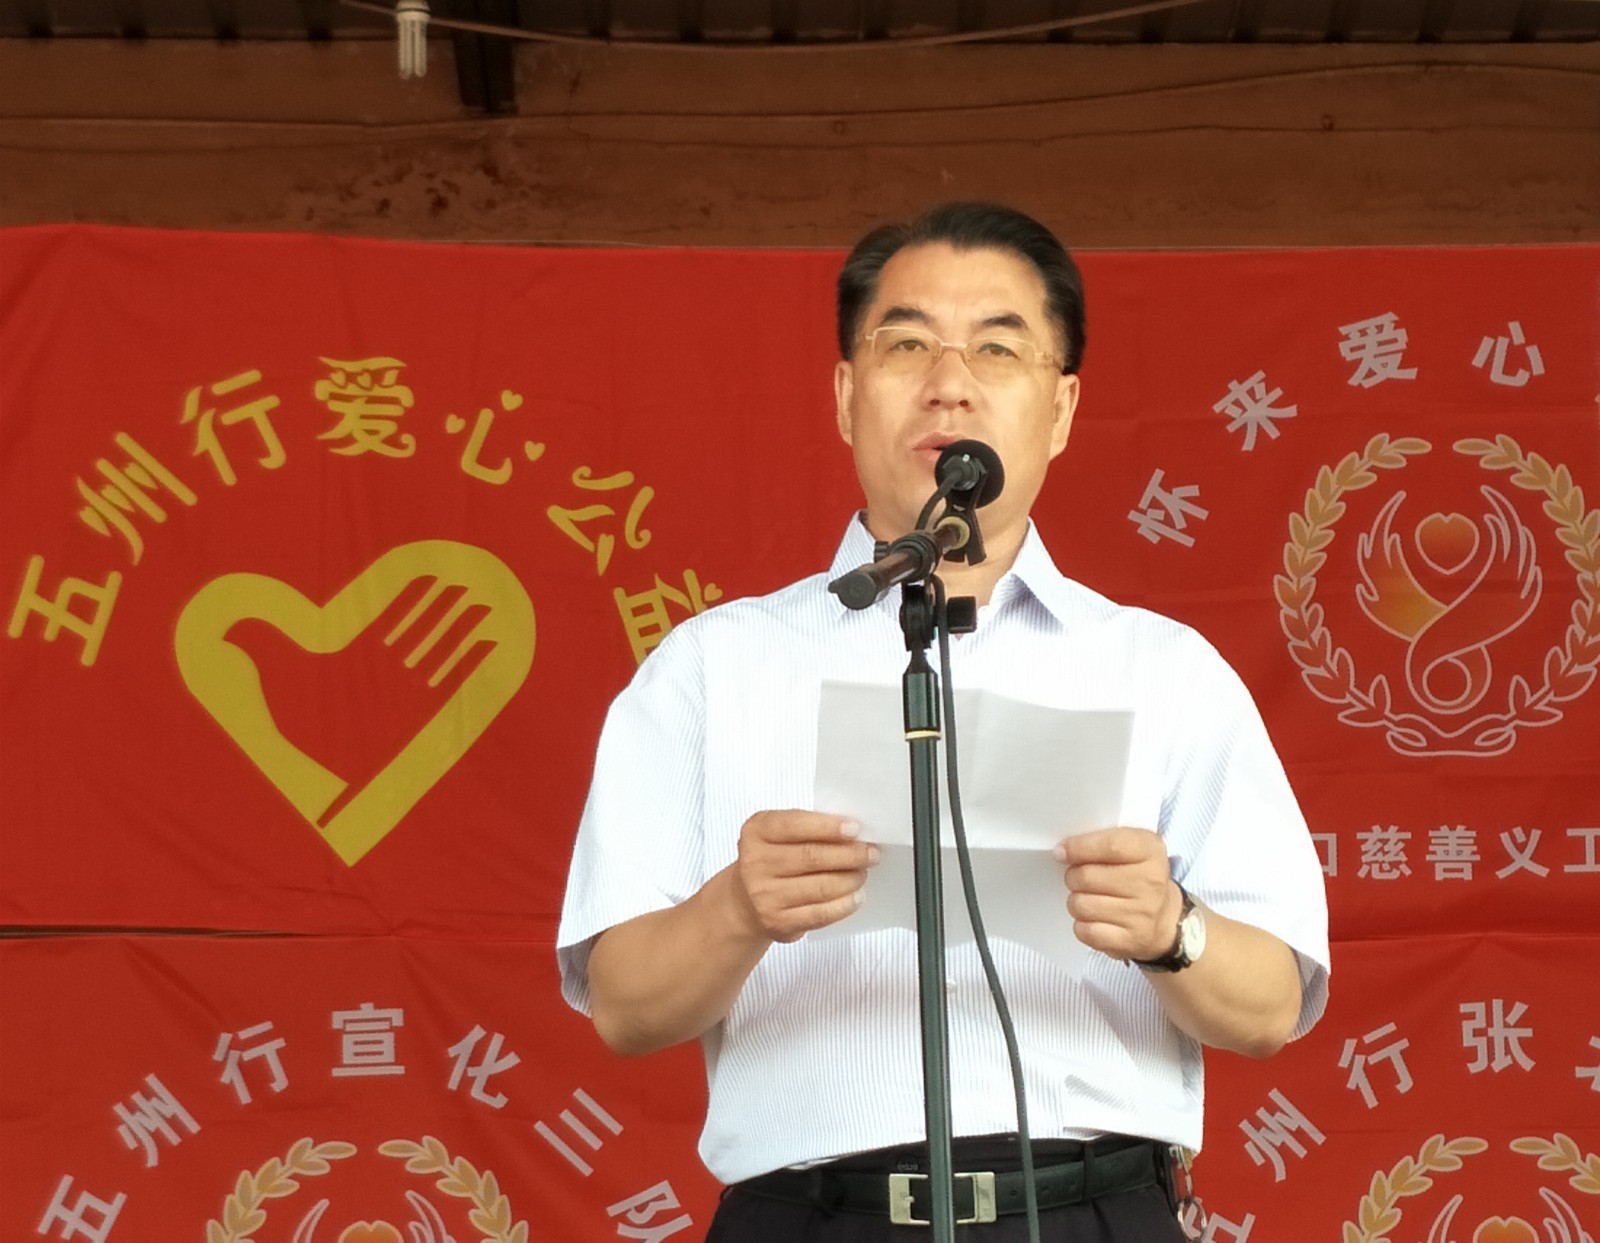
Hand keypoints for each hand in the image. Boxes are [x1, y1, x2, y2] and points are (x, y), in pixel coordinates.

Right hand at [733, 811, 878, 943]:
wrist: (744, 903)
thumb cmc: (771, 861)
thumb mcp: (777, 835)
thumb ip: (807, 828)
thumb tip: (852, 833)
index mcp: (757, 832)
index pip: (794, 825)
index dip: (828, 827)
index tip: (855, 829)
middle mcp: (756, 863)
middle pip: (812, 856)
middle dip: (849, 854)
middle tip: (871, 853)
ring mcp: (765, 895)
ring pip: (821, 886)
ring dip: (851, 879)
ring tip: (863, 873)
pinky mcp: (779, 922)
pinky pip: (820, 913)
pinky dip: (844, 905)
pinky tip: (856, 896)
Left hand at [1056, 827, 1182, 961]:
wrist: (1166, 918)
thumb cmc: (1139, 877)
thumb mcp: (1131, 847)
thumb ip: (1100, 840)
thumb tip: (1063, 851)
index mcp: (1150, 850)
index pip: (1110, 845)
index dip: (1078, 848)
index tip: (1061, 852)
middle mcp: (1150, 882)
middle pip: (1086, 876)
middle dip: (1073, 876)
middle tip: (1080, 878)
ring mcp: (1142, 913)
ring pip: (1080, 904)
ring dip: (1076, 901)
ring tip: (1089, 899)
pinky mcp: (1131, 940)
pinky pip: (1086, 931)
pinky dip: (1083, 926)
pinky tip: (1094, 919)